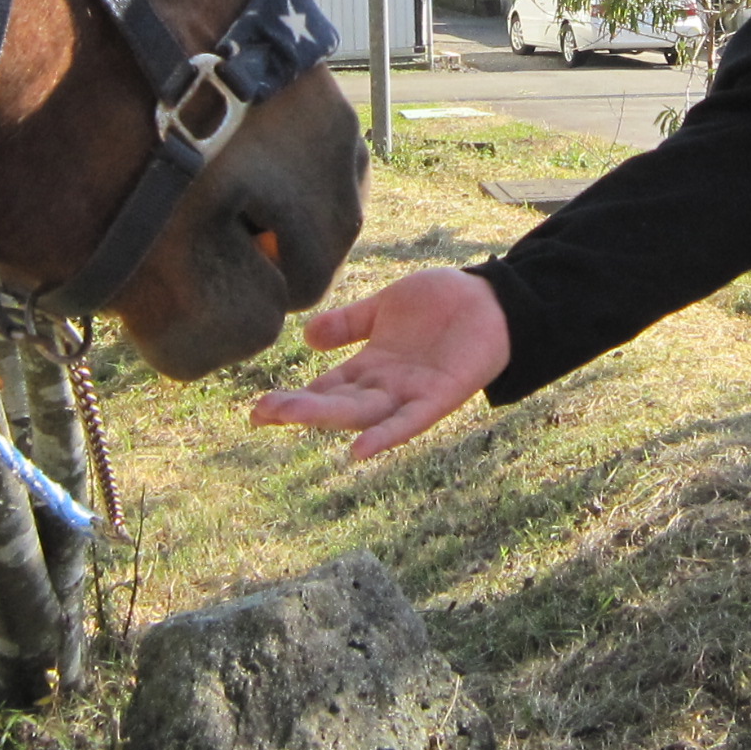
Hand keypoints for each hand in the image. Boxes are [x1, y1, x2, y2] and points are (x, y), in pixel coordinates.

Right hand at [248, 266, 510, 459]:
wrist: (492, 298)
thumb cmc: (442, 303)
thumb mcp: (385, 308)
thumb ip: (349, 324)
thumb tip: (307, 337)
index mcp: (371, 366)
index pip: (325, 388)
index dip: (294, 399)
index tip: (258, 410)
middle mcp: (387, 386)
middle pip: (336, 404)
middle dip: (299, 410)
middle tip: (260, 413)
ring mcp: (411, 393)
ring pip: (363, 412)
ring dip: (328, 418)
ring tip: (290, 417)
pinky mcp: (439, 396)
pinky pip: (409, 422)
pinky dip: (385, 436)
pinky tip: (358, 450)